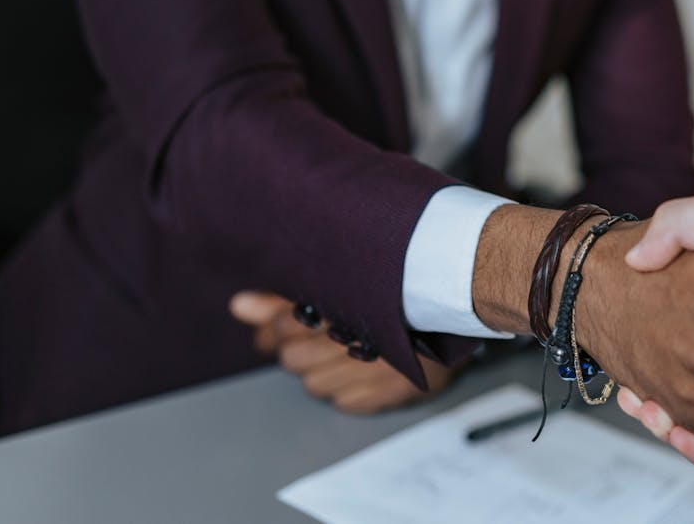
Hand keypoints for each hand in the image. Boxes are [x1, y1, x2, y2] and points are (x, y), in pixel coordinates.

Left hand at [230, 291, 456, 412]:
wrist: (456, 300)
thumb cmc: (391, 295)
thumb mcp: (335, 289)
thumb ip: (281, 301)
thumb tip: (237, 307)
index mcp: (344, 301)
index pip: (284, 325)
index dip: (277, 329)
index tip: (285, 325)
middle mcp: (362, 333)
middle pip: (293, 360)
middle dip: (298, 351)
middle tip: (320, 339)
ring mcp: (381, 366)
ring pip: (315, 386)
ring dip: (322, 373)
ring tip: (343, 354)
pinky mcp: (397, 390)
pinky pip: (347, 403)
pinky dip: (349, 390)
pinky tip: (362, 371)